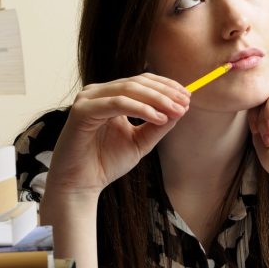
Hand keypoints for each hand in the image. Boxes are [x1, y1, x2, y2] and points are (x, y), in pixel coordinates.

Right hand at [46, 73, 189, 194]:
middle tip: (185, 102)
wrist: (80, 186)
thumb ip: (158, 126)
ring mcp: (88, 100)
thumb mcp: (140, 142)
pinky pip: (117, 104)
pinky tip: (158, 118)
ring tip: (176, 110)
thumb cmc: (105, 164)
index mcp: (109, 96)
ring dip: (157, 99)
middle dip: (165, 92)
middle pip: (137, 82)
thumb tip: (180, 109)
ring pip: (129, 90)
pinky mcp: (82, 111)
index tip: (188, 97)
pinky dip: (140, 109)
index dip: (166, 87)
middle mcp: (97, 93)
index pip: (141, 82)